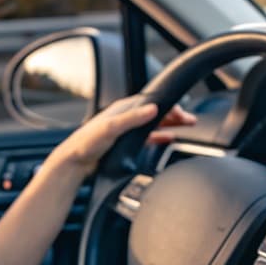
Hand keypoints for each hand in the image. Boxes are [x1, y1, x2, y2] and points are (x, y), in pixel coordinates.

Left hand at [52, 96, 196, 176]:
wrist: (74, 162)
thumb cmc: (87, 143)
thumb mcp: (110, 128)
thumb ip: (132, 118)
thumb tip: (153, 108)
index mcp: (123, 109)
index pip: (152, 102)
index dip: (169, 106)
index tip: (182, 113)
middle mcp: (126, 117)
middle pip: (156, 112)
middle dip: (174, 115)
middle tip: (191, 120)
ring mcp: (127, 130)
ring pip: (155, 124)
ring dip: (171, 124)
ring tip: (186, 126)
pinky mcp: (126, 143)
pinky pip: (149, 137)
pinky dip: (161, 136)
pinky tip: (169, 138)